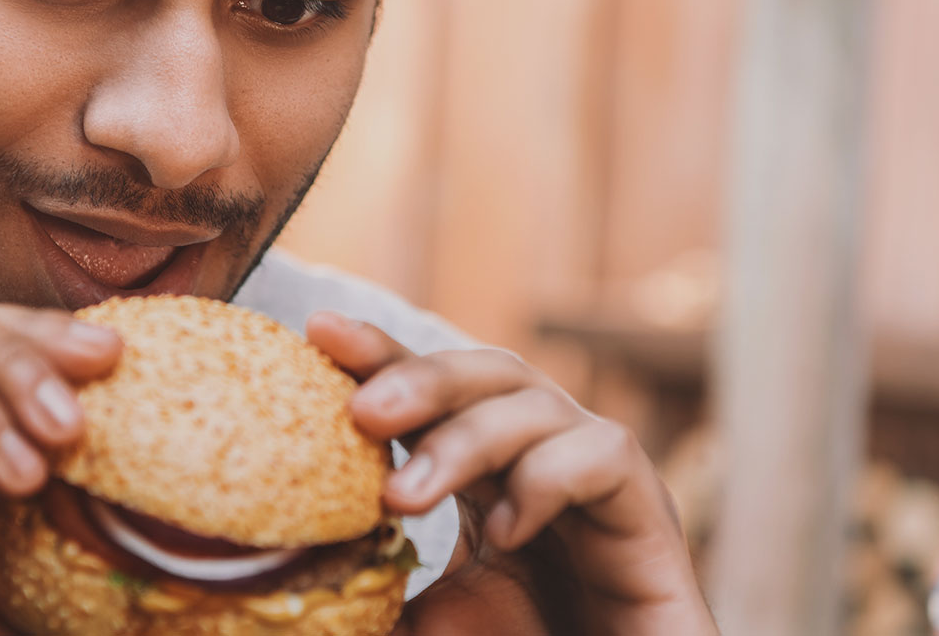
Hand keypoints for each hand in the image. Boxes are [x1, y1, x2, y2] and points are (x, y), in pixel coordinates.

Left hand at [307, 312, 717, 635]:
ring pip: (538, 405)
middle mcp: (545, 457)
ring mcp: (600, 480)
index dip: (381, 354)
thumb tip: (289, 580)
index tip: (319, 332)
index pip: (435, 392)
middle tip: (361, 412)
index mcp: (490, 472)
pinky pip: (604, 455)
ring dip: (465, 442)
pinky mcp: (648, 515)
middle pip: (490, 373)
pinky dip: (548, 479)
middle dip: (422, 379)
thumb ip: (376, 594)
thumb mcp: (435, 625)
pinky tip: (508, 531)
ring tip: (403, 499)